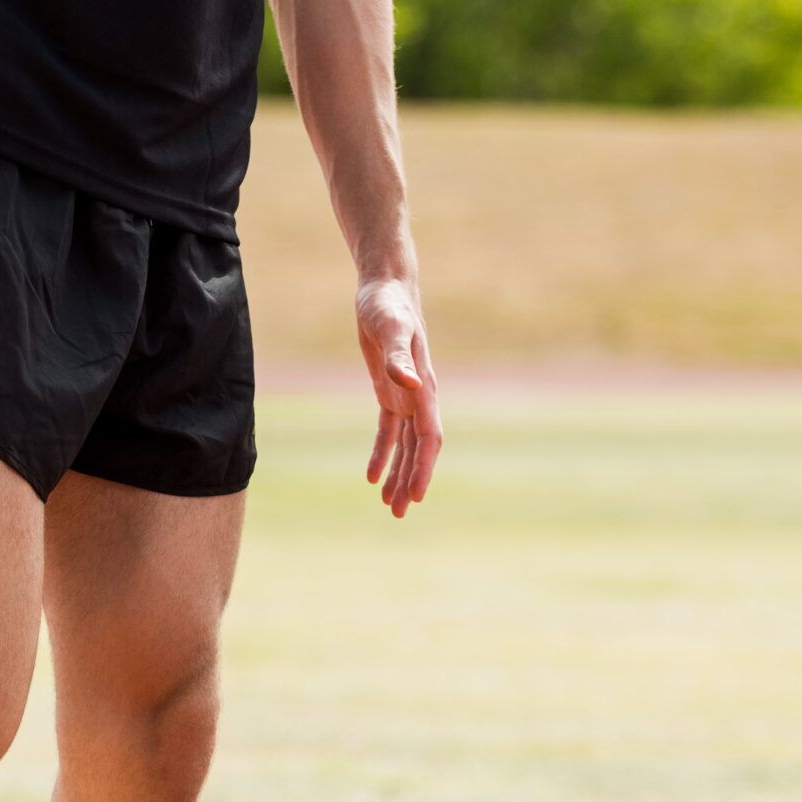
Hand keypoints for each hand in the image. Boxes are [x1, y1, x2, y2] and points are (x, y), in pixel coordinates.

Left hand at [357, 276, 441, 517]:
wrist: (385, 287)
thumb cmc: (387, 305)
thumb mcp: (389, 327)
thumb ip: (397, 358)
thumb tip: (410, 386)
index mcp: (425, 387)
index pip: (429, 437)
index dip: (424, 467)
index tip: (416, 495)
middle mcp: (420, 396)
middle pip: (420, 449)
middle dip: (411, 480)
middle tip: (400, 513)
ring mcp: (407, 395)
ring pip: (406, 445)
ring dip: (399, 474)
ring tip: (389, 505)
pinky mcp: (390, 391)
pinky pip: (389, 431)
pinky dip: (383, 453)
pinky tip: (372, 477)